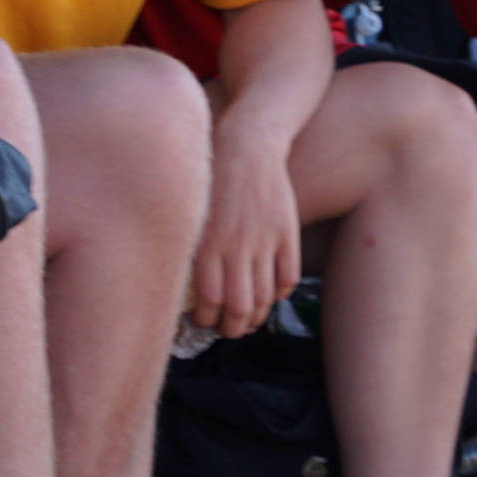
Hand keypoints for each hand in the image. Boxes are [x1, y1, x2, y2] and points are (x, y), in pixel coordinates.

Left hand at [190, 126, 305, 336]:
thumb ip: (193, 247)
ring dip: (257, 317)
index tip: (203, 321)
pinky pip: (288, 278)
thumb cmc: (210, 177)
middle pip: (240, 308)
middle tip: (227, 330)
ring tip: (248, 320)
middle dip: (233, 328)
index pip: (209, 300)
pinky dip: (280, 294)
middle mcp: (237, 246)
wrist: (248, 147)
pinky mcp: (287, 234)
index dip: (207, 319)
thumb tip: (188, 283)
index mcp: (207, 242)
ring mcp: (265, 241)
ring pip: (265, 298)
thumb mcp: (193, 213)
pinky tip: (270, 295)